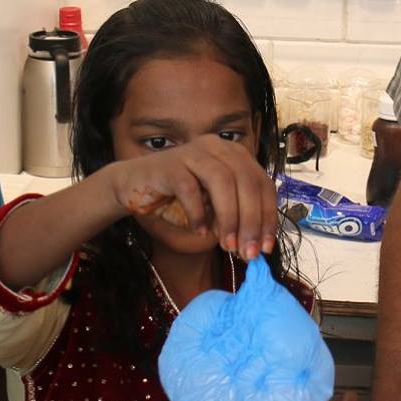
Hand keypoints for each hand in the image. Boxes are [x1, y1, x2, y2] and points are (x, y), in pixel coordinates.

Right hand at [104, 136, 279, 259]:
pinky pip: (190, 189)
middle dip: (251, 221)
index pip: (262, 183)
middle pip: (246, 182)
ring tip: (228, 246)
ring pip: (223, 181)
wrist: (132, 185)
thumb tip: (257, 244)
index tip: (266, 247)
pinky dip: (198, 214)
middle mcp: (217, 147)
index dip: (268, 216)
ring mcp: (193, 152)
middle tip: (248, 253)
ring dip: (229, 218)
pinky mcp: (170, 164)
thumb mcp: (213, 205)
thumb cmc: (177, 197)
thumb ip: (236, 215)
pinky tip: (199, 232)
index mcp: (234, 154)